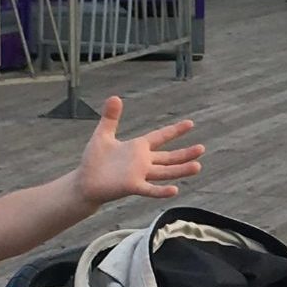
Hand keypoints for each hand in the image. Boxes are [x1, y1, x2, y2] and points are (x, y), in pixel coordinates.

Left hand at [73, 96, 204, 206]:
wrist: (85, 182)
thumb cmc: (94, 160)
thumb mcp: (103, 135)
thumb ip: (110, 117)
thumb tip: (115, 96)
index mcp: (138, 148)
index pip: (160, 137)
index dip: (174, 131)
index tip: (190, 123)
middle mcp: (143, 162)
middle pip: (168, 157)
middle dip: (185, 153)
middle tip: (202, 148)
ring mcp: (139, 175)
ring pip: (165, 172)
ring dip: (181, 170)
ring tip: (198, 166)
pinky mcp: (132, 186)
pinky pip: (150, 189)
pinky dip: (161, 191)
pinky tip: (175, 190)